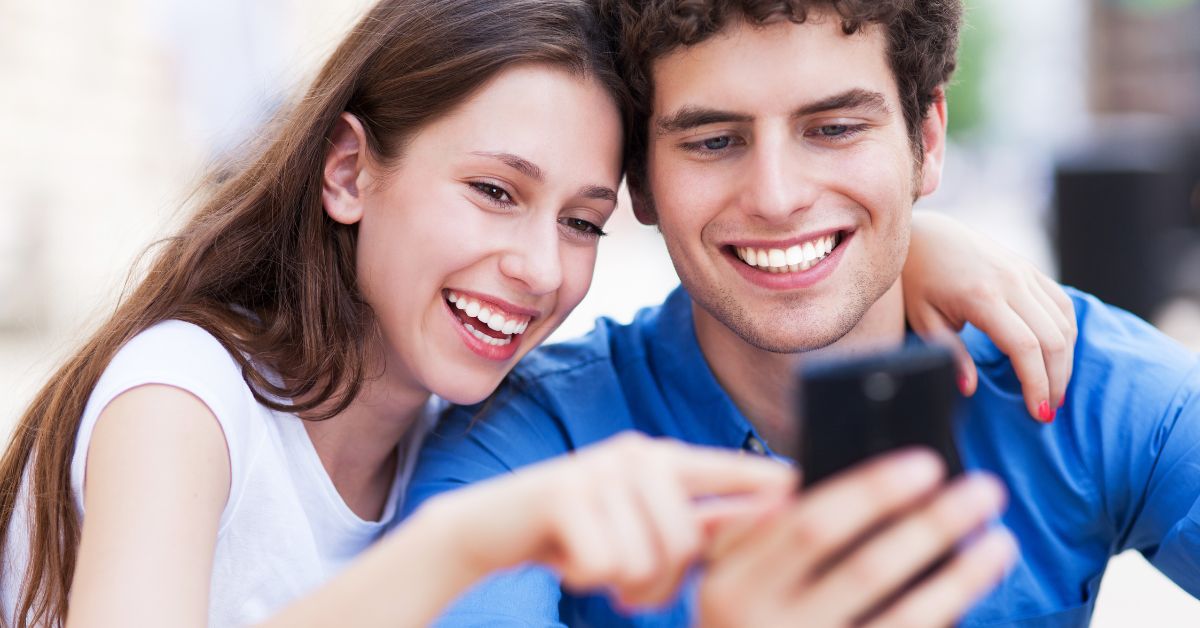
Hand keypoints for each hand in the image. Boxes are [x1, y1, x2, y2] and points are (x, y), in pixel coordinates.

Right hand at [428, 432, 795, 608]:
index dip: (767, 483)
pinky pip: (604, 564)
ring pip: (645, 560)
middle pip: (686, 543)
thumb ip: (701, 524)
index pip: (728, 470)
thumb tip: (773, 524)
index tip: (808, 486)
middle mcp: (637, 456)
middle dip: (657, 583)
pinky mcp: (561, 493)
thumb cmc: (579, 530)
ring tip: (598, 568)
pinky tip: (567, 560)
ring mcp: (598, 470)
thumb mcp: (641, 524)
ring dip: (621, 586)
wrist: (490, 525)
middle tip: (625, 579)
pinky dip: (584, 577)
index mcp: (664, 461)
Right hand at [698, 450, 1015, 627]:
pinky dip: (945, 610)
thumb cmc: (738, 623)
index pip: (809, 526)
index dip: (871, 492)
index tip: (925, 464)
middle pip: (865, 568)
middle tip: (983, 489)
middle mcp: (767, 625)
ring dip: (961, 577)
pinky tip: (972, 590)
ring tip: (1001, 539)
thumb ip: (752, 534)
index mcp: (731, 585)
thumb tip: (809, 480)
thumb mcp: (721, 579)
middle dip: (930, 525)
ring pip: (903, 616)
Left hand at [904, 211, 1076, 421]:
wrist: (928, 234)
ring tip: (1052, 390)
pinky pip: (1062, 305)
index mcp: (982, 296)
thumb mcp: (924, 319)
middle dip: (1055, 380)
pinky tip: (1057, 358)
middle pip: (1053, 339)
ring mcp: (1025, 272)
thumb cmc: (919, 280)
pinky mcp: (1031, 269)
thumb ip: (949, 354)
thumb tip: (969, 389)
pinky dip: (1066, 334)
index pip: (1025, 347)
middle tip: (1047, 410)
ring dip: (1065, 361)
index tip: (1037, 413)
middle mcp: (1011, 282)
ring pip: (1064, 323)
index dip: (1036, 384)